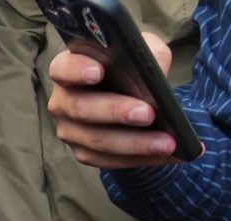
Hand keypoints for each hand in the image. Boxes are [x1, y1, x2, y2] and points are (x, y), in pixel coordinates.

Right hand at [47, 32, 182, 168]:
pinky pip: (107, 160)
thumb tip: (154, 72)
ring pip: (97, 140)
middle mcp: (63, 101)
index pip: (62, 68)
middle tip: (148, 113)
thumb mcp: (144, 51)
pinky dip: (139, 158)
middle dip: (115, 111)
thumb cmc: (134, 69)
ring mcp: (70, 130)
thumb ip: (147, 53)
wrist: (136, 97)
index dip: (77, 70)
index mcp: (69, 69)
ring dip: (135, 143)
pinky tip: (165, 155)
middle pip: (81, 108)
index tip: (98, 72)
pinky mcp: (84, 152)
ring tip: (167, 142)